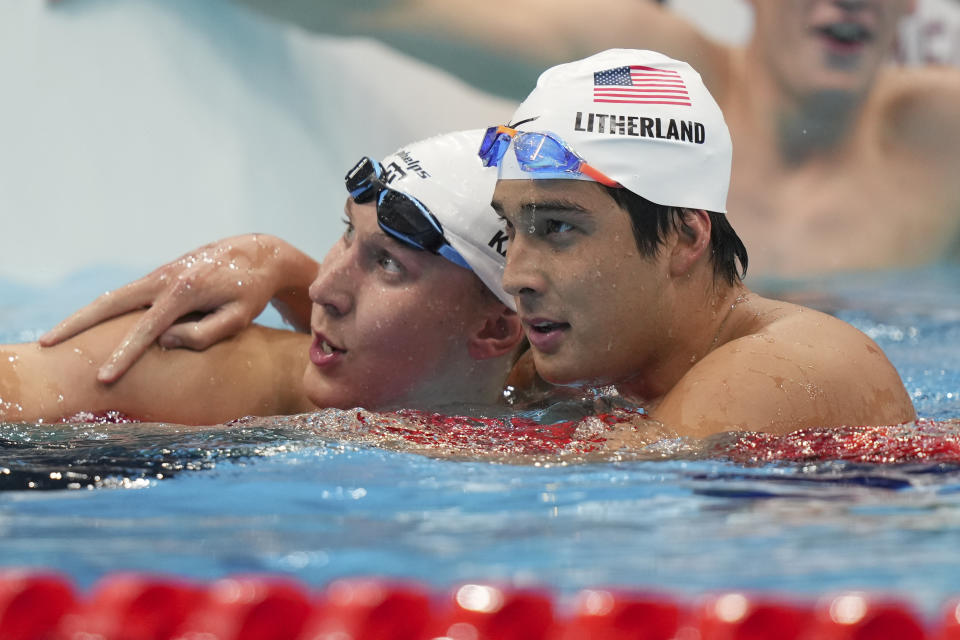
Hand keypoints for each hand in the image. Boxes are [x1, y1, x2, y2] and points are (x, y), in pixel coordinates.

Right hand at [39, 234, 317, 382]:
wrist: (258, 254)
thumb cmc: (251, 292)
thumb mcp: (239, 317)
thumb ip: (204, 334)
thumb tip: (164, 341)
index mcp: (184, 292)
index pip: (146, 330)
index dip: (124, 356)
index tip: (103, 377)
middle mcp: (165, 279)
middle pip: (110, 301)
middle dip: (77, 322)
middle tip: (47, 343)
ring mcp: (160, 275)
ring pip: (113, 296)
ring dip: (85, 315)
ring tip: (57, 337)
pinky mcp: (161, 276)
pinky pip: (128, 296)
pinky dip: (105, 309)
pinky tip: (89, 326)